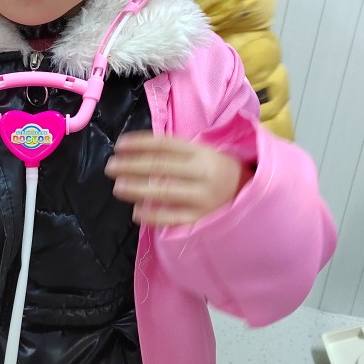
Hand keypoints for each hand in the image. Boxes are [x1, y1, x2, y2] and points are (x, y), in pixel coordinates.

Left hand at [105, 131, 252, 226]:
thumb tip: (139, 152)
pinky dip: (153, 215)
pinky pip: (173, 218)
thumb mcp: (205, 154)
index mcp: (201, 153)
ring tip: (118, 187)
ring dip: (137, 188)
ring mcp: (202, 197)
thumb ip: (178, 153)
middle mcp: (202, 173)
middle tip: (111, 166)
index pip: (165, 145)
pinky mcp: (202, 219)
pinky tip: (136, 212)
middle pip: (161, 166)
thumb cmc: (220, 172)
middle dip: (132, 165)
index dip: (140, 143)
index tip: (119, 145)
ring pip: (164, 191)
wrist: (252, 196)